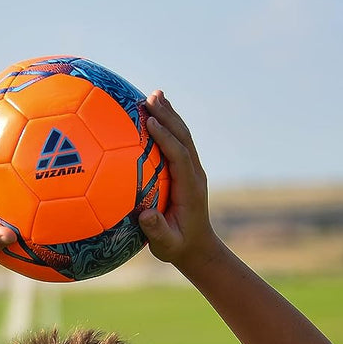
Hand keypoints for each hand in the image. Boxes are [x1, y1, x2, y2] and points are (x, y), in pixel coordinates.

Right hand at [138, 92, 219, 265]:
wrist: (197, 247)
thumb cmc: (177, 248)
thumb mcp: (166, 246)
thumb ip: (157, 231)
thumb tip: (145, 215)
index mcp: (189, 188)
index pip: (179, 156)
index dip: (165, 137)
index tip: (149, 122)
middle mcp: (194, 174)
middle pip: (183, 137)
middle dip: (168, 116)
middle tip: (151, 96)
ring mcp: (192, 170)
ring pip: (182, 136)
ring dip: (169, 115)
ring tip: (154, 95)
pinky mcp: (185, 170)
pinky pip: (176, 143)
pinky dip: (166, 126)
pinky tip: (152, 115)